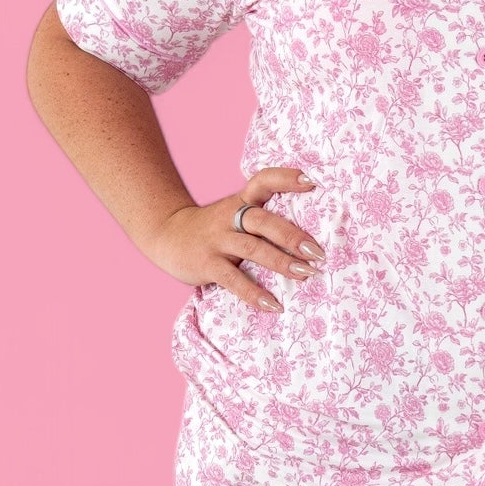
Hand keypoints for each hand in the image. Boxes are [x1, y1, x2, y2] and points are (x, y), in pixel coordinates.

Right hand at [143, 167, 323, 312]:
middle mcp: (230, 216)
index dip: (286, 179)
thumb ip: (263, 218)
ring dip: (281, 262)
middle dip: (292, 236)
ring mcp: (218, 240)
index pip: (263, 181)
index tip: (311, 182)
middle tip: (318, 253)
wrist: (166, 234)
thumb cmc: (214, 228)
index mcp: (241, 200)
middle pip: (263, 221)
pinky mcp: (207, 264)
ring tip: (306, 275)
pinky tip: (273, 306)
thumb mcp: (235, 213)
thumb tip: (310, 237)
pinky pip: (233, 279)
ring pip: (252, 248)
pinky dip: (254, 293)